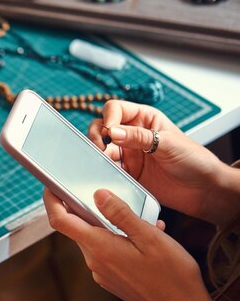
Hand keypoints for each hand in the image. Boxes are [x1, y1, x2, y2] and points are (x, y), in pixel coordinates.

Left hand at [43, 188, 227, 300]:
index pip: (60, 221)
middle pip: (78, 227)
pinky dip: (119, 240)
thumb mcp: (149, 237)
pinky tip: (144, 239)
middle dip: (91, 209)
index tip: (52, 186)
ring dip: (111, 225)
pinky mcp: (111, 279)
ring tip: (142, 222)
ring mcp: (102, 272)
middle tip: (113, 197)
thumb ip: (120, 214)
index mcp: (99, 247)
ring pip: (95, 238)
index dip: (51, 200)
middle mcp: (95, 261)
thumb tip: (98, 194)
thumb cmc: (172, 277)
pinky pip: (107, 252)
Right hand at [88, 100, 239, 225]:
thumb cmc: (194, 160)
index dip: (109, 117)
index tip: (109, 131)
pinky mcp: (127, 173)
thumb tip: (112, 131)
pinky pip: (108, 169)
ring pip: (102, 149)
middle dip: (97, 135)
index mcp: (144, 119)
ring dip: (98, 154)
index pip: (116, 109)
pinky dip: (103, 171)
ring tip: (104, 162)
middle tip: (100, 148)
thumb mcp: (168, 143)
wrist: (203, 190)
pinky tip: (107, 174)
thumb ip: (139, 137)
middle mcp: (133, 134)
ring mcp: (128, 154)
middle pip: (102, 127)